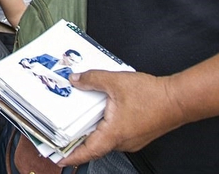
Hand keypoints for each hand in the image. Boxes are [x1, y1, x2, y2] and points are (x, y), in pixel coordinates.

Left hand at [59, 71, 184, 166]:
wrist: (179, 99)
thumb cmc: (153, 96)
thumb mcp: (115, 82)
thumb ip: (92, 79)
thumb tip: (76, 80)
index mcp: (114, 134)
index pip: (88, 151)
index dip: (72, 156)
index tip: (59, 158)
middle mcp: (123, 142)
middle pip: (95, 145)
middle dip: (78, 141)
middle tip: (62, 136)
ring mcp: (131, 140)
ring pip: (106, 139)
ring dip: (93, 132)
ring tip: (77, 122)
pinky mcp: (137, 135)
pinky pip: (116, 134)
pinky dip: (105, 127)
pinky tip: (100, 113)